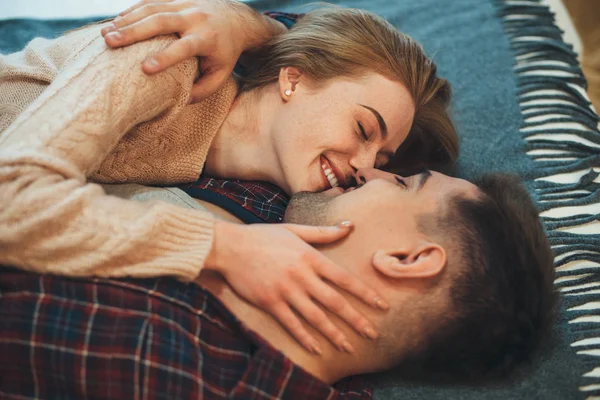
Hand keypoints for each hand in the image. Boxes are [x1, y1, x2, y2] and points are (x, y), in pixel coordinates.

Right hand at [100, 0, 285, 102]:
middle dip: (134, 32)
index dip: (165, 57)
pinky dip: (132, 10)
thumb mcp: (221, 74)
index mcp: (207, 38)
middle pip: (161, 21)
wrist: (236, 20)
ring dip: (126, 20)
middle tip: (110, 43)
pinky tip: (115, 21)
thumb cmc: (225, 53)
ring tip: (105, 34)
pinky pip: (151, 1)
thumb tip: (181, 101)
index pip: (184, 47)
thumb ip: (203, 90)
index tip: (145, 68)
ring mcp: (184, 4)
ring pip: (152, 8)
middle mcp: (195, 18)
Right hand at [205, 220, 388, 354]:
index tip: (381, 305)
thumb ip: (323, 232)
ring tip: (348, 346)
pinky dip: (305, 338)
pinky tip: (317, 349)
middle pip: (334, 301)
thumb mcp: (294, 229)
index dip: (364, 293)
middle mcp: (301, 275)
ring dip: (334, 333)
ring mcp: (285, 291)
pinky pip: (291, 324)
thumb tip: (350, 226)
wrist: (229, 246)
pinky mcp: (270, 302)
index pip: (344, 278)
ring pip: (315, 317)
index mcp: (310, 257)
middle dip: (356, 319)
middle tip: (372, 334)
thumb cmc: (262, 235)